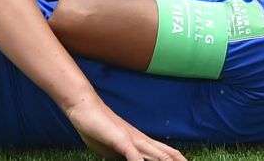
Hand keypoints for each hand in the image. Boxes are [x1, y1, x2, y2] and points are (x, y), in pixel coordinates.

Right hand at [64, 96, 184, 160]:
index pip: (166, 153)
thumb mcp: (112, 149)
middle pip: (168, 155)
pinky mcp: (122, 140)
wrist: (85, 107)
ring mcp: (133, 140)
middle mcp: (141, 140)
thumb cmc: (97, 127)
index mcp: (141, 142)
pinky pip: (135, 156)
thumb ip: (123, 156)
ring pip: (158, 156)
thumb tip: (130, 159)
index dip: (178, 160)